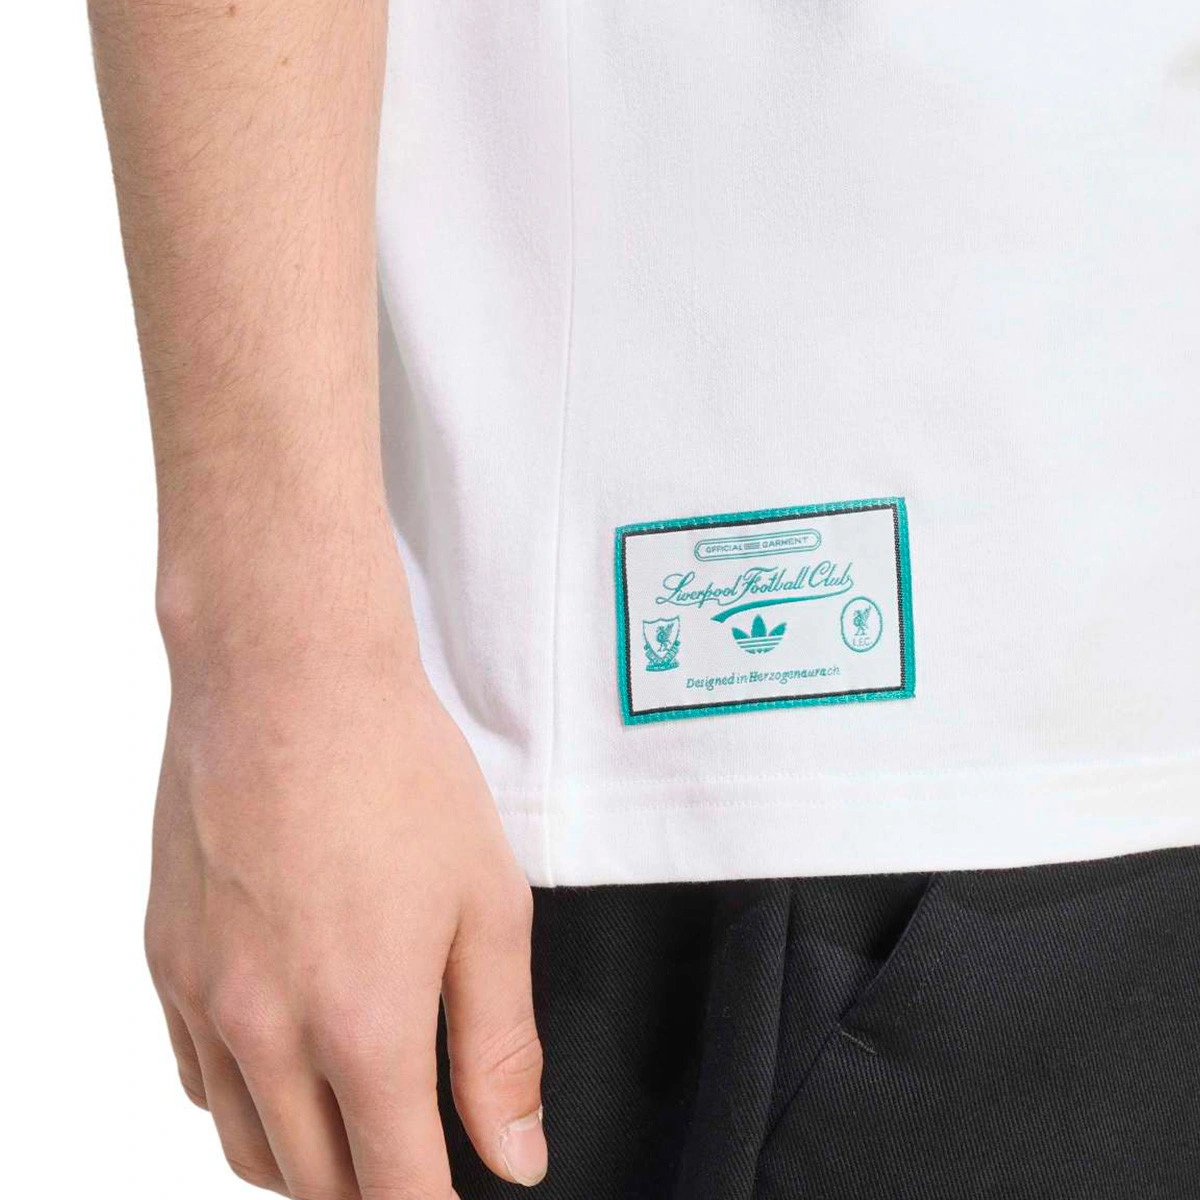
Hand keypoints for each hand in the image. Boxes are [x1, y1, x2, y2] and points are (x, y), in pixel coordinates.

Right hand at [144, 544, 546, 1197]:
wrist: (289, 680)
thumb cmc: (398, 775)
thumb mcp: (489, 907)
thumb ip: (501, 1047)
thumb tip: (517, 1153)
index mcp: (362, 1023)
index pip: (395, 1190)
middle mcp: (265, 1029)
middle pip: (314, 1184)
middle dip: (371, 1191)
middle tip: (414, 1155)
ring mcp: (201, 997)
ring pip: (246, 1144)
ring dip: (305, 1157)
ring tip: (354, 1119)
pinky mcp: (163, 960)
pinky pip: (197, 1077)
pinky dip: (246, 1098)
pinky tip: (286, 1055)